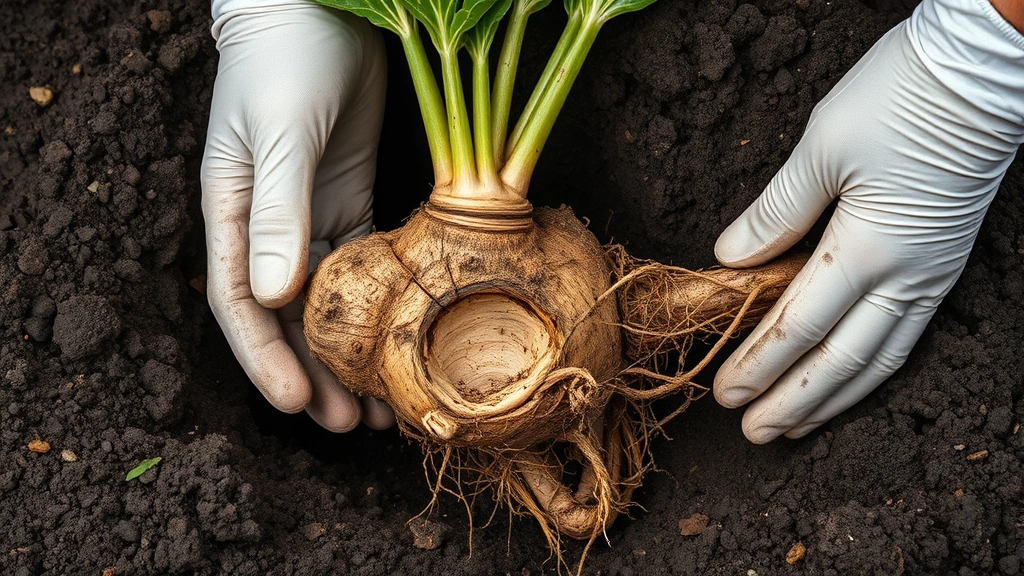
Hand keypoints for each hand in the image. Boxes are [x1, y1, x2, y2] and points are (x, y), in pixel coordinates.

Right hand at [201, 0, 394, 430]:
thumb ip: (278, 210)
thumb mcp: (280, 133)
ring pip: (326, 303)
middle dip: (312, 373)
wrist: (315, 8)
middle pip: (285, 316)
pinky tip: (395, 344)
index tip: (296, 405)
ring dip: (347, 353)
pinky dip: (374, 310)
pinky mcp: (346, 202)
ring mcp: (308, 216)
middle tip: (348, 425)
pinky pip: (360, 269)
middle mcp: (266, 226)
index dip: (264, 358)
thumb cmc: (285, 59)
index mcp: (232, 212)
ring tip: (378, 406)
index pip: (237, 302)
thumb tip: (273, 295)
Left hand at [713, 0, 1023, 442]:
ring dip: (831, 399)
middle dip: (792, 401)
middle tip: (752, 434)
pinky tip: (848, 385)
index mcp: (866, 248)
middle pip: (839, 360)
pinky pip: (904, 339)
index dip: (759, 363)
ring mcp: (929, 277)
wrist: (979, 75)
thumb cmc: (898, 99)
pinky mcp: (942, 269)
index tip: (726, 392)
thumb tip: (729, 259)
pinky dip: (870, 371)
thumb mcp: (822, 147)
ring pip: (877, 361)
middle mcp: (904, 277)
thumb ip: (775, 211)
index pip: (798, 325)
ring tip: (794, 427)